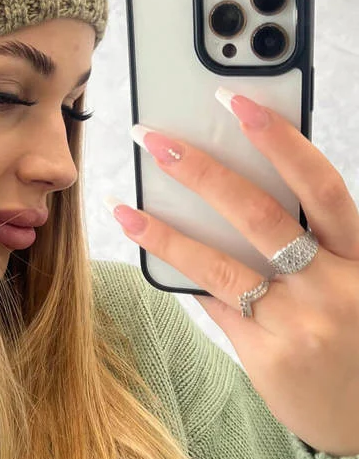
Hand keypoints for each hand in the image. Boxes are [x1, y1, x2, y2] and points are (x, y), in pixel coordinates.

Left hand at [112, 91, 358, 458]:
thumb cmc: (358, 340)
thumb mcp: (354, 284)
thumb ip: (312, 247)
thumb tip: (231, 202)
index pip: (320, 186)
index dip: (280, 139)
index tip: (237, 101)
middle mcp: (333, 287)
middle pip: (260, 216)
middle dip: (202, 171)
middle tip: (156, 138)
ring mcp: (298, 325)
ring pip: (219, 265)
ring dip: (165, 231)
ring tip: (123, 205)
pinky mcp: (267, 357)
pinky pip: (215, 306)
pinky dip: (185, 276)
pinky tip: (150, 251)